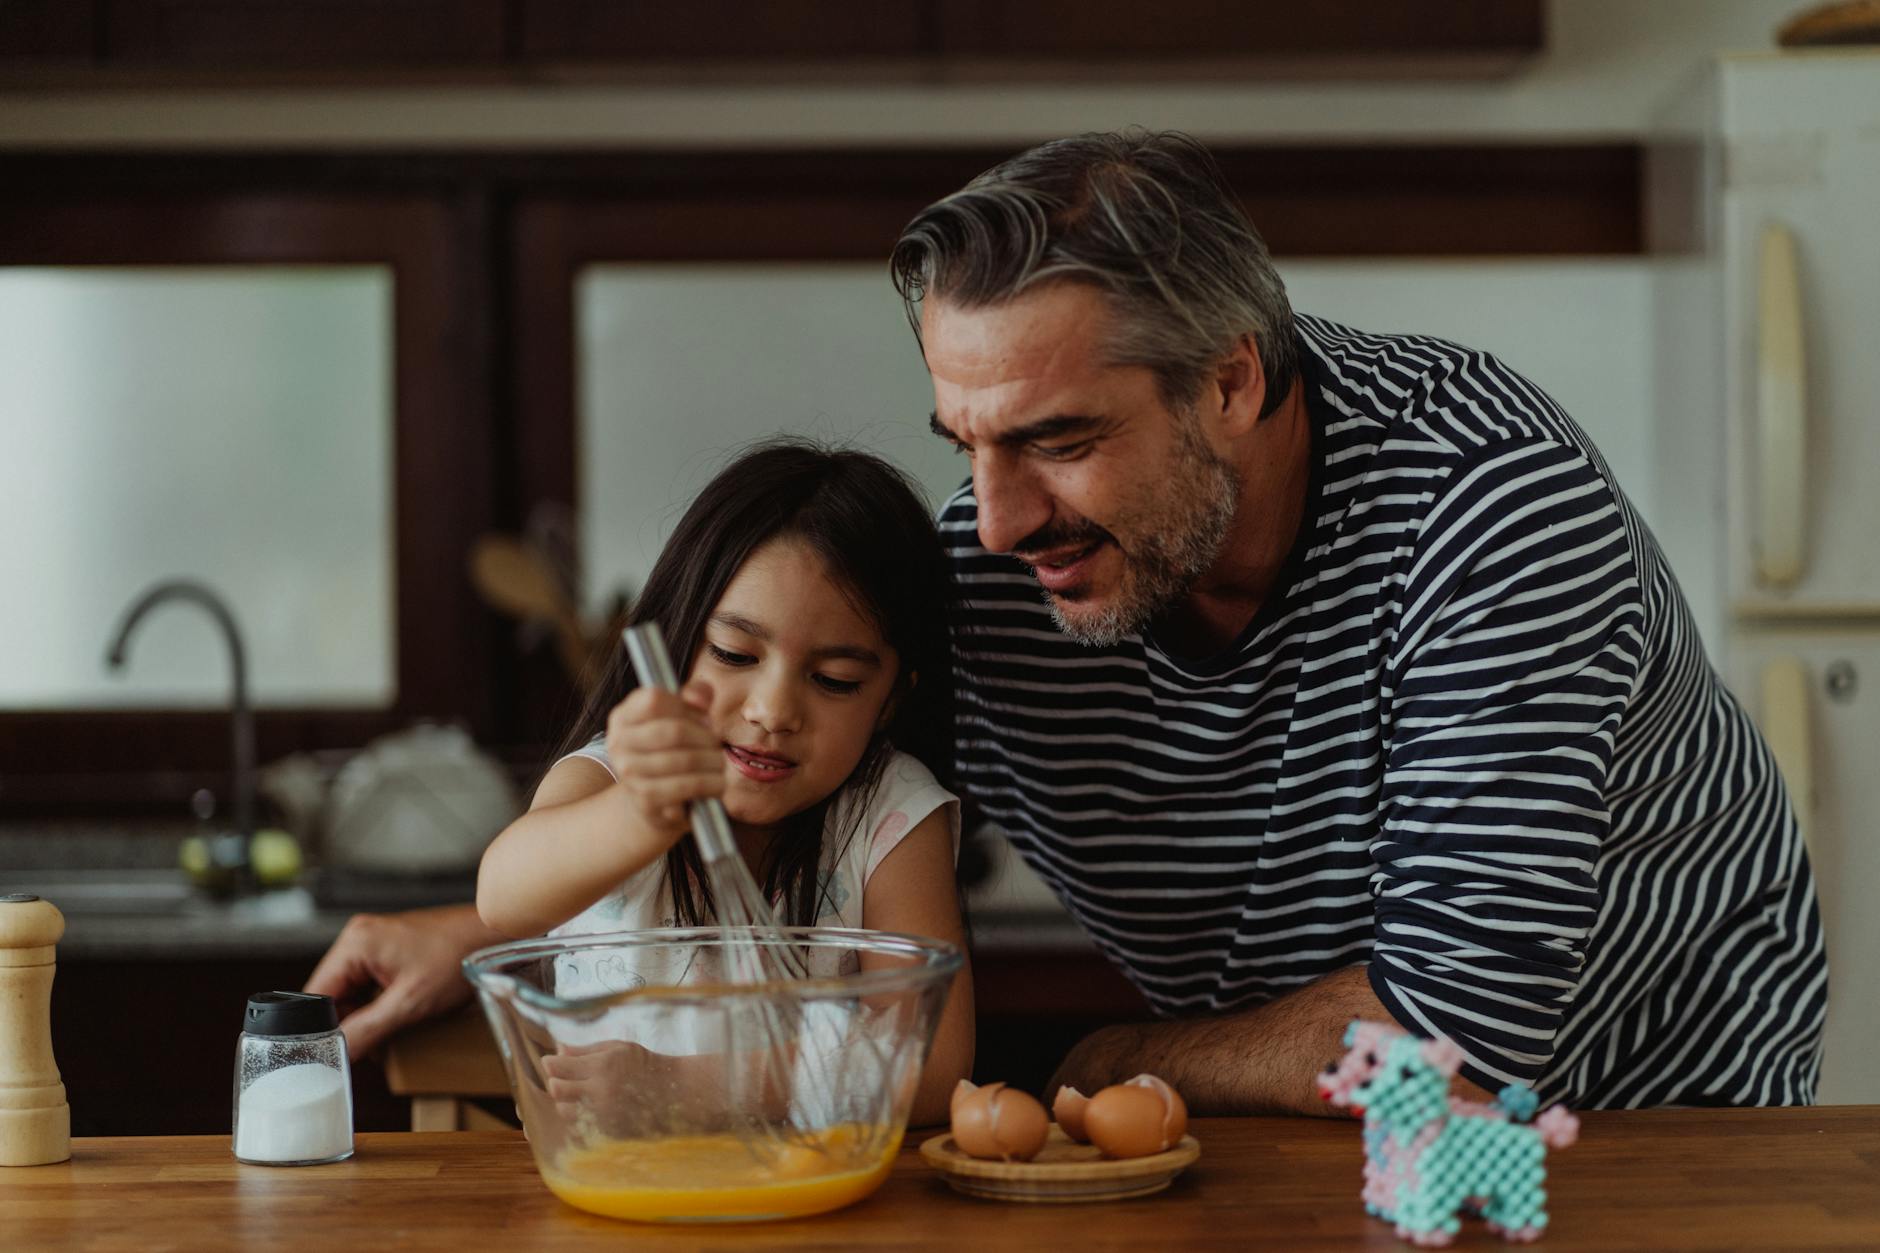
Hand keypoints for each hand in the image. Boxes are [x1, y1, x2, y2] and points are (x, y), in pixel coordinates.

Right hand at [302, 904, 496, 1056]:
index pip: (315, 996)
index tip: (330, 1057)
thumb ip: (366, 1030)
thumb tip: (335, 1056)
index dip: (319, 1030)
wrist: (496, 935)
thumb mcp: (409, 1004)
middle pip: (332, 996)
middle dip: (348, 1024)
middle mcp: (359, 937)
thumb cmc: (459, 958)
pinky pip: (371, 985)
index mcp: (355, 944)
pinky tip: (400, 1017)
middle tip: (370, 1048)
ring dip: (366, 1017)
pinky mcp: (391, 949)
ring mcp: (375, 942)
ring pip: (352, 993)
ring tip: (392, 1030)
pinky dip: (380, 1005)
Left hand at [543, 1039, 701, 1136]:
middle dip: (555, 1082)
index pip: (559, 1067)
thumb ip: (585, 1050)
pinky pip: (577, 1127)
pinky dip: (577, 1118)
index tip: (551, 1063)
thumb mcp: (618, 1048)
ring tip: (580, 1094)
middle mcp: (601, 1091)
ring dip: (565, 1101)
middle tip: (563, 1078)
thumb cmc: (645, 1066)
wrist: (673, 1093)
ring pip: (564, 1111)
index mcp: (603, 1066)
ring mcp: (604, 1115)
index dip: (550, 1064)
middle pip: (556, 1090)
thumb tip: (557, 1050)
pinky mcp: (607, 1132)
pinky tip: (588, 1109)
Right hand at [605, 681, 723, 838]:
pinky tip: (715, 783)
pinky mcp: (644, 799)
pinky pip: (686, 787)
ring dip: (712, 763)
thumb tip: (699, 697)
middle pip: (675, 730)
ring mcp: (628, 772)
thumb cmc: (672, 750)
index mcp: (624, 716)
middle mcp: (619, 742)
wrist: (654, 800)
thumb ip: (694, 697)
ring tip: (719, 764)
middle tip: (717, 745)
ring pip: (684, 760)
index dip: (686, 707)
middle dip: (706, 738)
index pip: (654, 699)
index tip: (701, 718)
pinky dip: (709, 784)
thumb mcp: (682, 717)